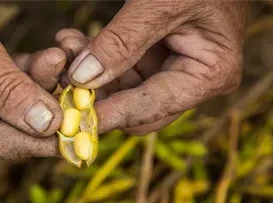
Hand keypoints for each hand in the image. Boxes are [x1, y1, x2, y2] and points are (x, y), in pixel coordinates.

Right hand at [0, 0, 66, 158]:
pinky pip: (4, 83)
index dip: (33, 142)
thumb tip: (47, 125)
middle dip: (41, 108)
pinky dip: (27, 70)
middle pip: (1, 126)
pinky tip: (51, 57)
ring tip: (61, 61)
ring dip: (38, 84)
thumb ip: (7, 88)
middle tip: (77, 98)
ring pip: (8, 104)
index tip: (73, 139)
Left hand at [63, 1, 246, 134]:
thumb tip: (81, 78)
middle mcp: (195, 79)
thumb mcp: (159, 3)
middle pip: (137, 107)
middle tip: (61, 80)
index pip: (153, 107)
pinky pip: (120, 67)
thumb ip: (122, 41)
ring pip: (122, 88)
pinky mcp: (156, 55)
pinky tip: (72, 41)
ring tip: (65, 47)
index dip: (112, 114)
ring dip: (89, 72)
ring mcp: (174, 67)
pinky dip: (95, 56)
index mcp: (211, 74)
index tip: (73, 120)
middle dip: (98, 93)